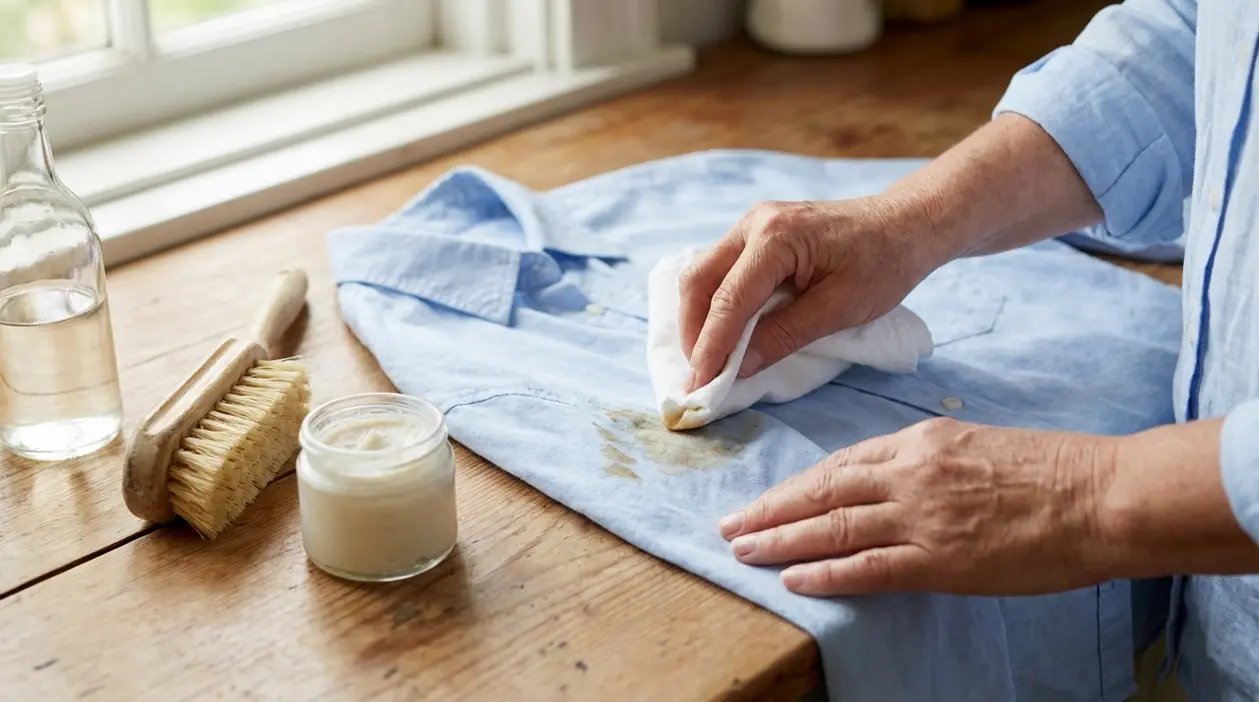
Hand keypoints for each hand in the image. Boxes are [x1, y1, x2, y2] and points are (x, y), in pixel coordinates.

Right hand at [679, 196, 940, 390]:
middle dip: (693, 331)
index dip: (711, 346)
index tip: (700, 385)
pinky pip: (720, 269)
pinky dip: (713, 303)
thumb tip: (739, 368)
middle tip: (699, 375)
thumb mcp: (839, 309)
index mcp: (776, 237)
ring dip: (698, 318)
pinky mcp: (756, 233)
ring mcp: (752, 224)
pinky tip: (721, 331)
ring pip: (704, 274)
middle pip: (699, 280)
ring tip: (707, 359)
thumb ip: (785, 336)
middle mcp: (754, 223)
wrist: (906, 225)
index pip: (730, 300)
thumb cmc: (882, 264)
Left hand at [717, 417, 1115, 596]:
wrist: (1104, 495)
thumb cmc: (1054, 470)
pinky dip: (826, 573)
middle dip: (769, 508)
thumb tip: (894, 482)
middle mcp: (910, 472)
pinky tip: (794, 579)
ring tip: (742, 550)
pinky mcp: (941, 559)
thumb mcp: (978, 446)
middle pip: (821, 491)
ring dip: (780, 539)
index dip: (797, 484)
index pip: (840, 463)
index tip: (768, 497)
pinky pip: (869, 568)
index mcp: (921, 441)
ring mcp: (922, 516)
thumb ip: (930, 462)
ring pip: (832, 526)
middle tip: (729, 524)